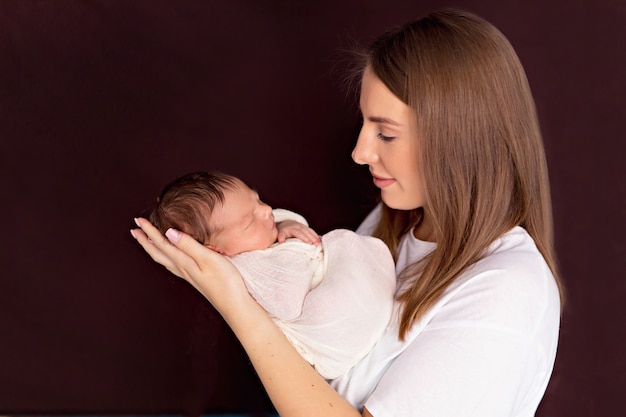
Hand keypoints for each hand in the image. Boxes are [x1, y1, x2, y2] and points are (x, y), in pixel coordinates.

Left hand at [130, 218, 251, 314]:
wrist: (234, 305)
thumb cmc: (225, 282)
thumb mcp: (208, 259)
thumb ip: (189, 245)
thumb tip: (169, 232)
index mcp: (183, 263)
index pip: (162, 244)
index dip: (149, 231)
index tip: (138, 220)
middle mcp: (182, 269)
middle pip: (158, 253)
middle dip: (145, 240)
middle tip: (134, 229)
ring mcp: (189, 275)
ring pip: (164, 259)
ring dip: (153, 248)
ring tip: (146, 240)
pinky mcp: (196, 278)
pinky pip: (173, 264)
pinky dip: (166, 256)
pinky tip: (171, 256)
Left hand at [276, 220, 320, 244]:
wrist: (285, 224)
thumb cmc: (282, 232)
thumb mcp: (280, 234)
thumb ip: (281, 237)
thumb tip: (281, 242)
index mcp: (292, 229)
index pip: (298, 233)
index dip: (304, 237)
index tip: (308, 243)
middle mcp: (298, 226)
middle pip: (305, 232)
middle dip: (311, 238)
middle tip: (316, 244)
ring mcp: (302, 226)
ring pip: (309, 231)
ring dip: (314, 237)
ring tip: (318, 243)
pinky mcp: (306, 227)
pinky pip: (311, 231)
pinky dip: (315, 235)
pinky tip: (319, 240)